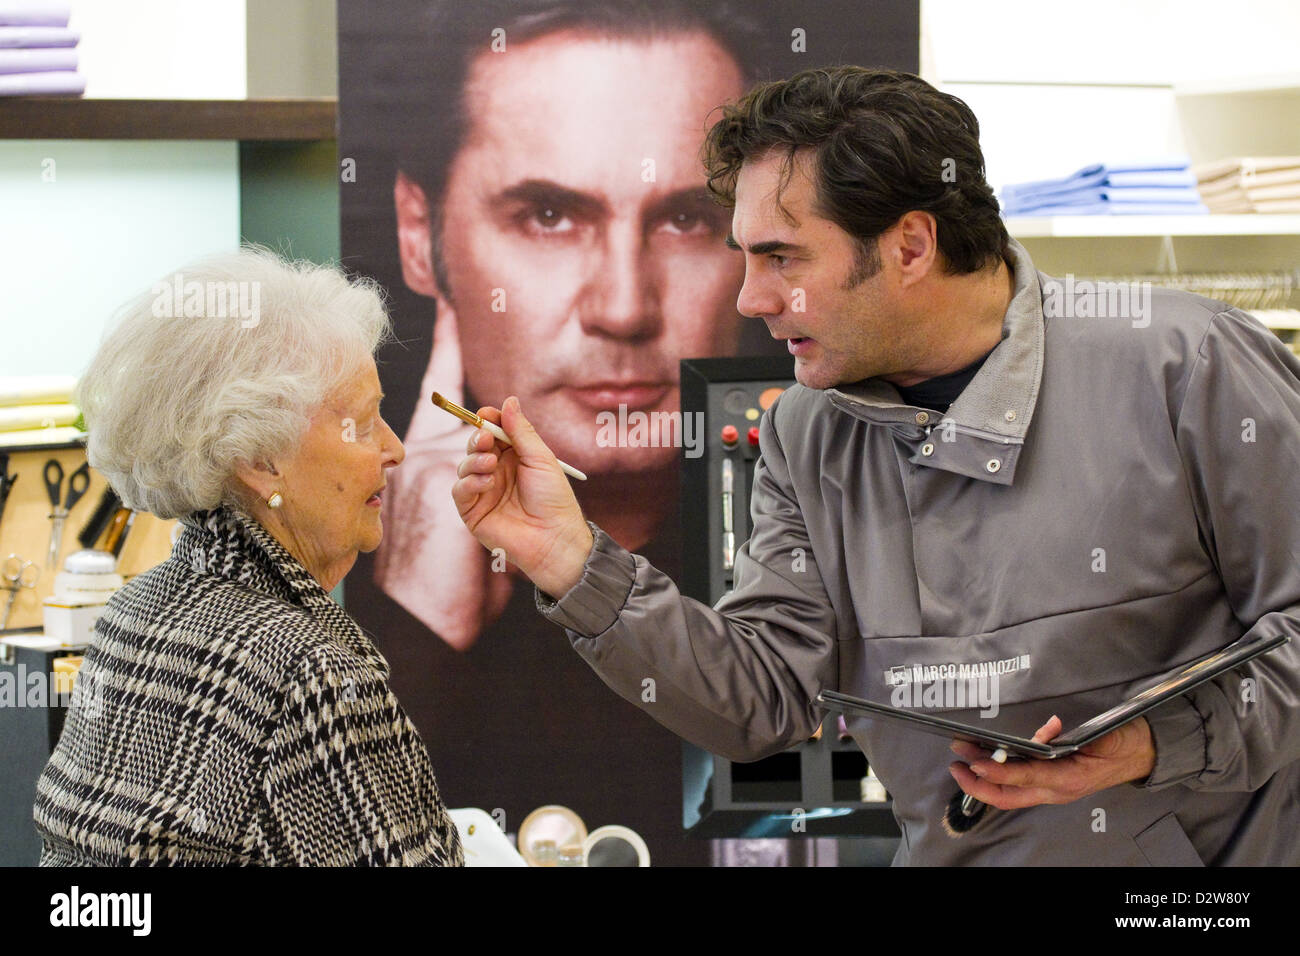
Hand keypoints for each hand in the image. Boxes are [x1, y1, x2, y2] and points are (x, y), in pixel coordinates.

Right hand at [451, 396, 593, 597]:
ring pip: (465, 465)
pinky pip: (460, 490)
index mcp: (515, 457)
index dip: (488, 421)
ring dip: (474, 459)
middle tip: (486, 438)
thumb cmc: (554, 500)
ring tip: (490, 463)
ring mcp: (483, 491)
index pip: (494, 431)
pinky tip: (485, 481)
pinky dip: (469, 482)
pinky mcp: (473, 512)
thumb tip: (508, 400)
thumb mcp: (541, 459)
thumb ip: (521, 431)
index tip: (486, 413)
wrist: (554, 538)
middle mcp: (497, 472)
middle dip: (477, 437)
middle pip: (476, 446)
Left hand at [948, 715, 1155, 809]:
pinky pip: (1021, 785)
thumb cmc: (1121, 742)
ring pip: (1010, 793)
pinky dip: (1003, 772)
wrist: (1144, 753)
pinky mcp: (1053, 785)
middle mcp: (1056, 790)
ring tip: (965, 756)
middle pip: (1007, 796)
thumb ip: (1065, 736)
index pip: (1023, 778)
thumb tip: (1047, 729)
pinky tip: (992, 754)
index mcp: (1067, 778)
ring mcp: (1054, 790)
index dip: (996, 770)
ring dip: (984, 778)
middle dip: (976, 783)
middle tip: (955, 763)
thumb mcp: (1095, 735)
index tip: (974, 761)